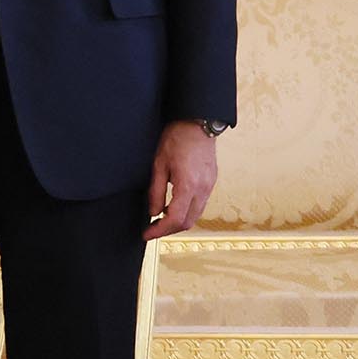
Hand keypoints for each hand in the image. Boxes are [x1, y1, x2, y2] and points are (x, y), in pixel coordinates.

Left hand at [145, 120, 219, 239]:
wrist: (197, 124)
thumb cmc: (175, 140)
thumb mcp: (158, 164)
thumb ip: (156, 191)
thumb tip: (153, 212)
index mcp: (188, 185)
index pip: (174, 219)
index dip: (159, 230)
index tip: (146, 234)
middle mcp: (203, 189)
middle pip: (187, 222)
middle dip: (168, 230)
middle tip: (151, 230)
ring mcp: (210, 186)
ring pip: (196, 215)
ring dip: (178, 222)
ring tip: (160, 221)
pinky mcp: (211, 182)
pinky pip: (200, 204)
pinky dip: (187, 212)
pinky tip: (173, 208)